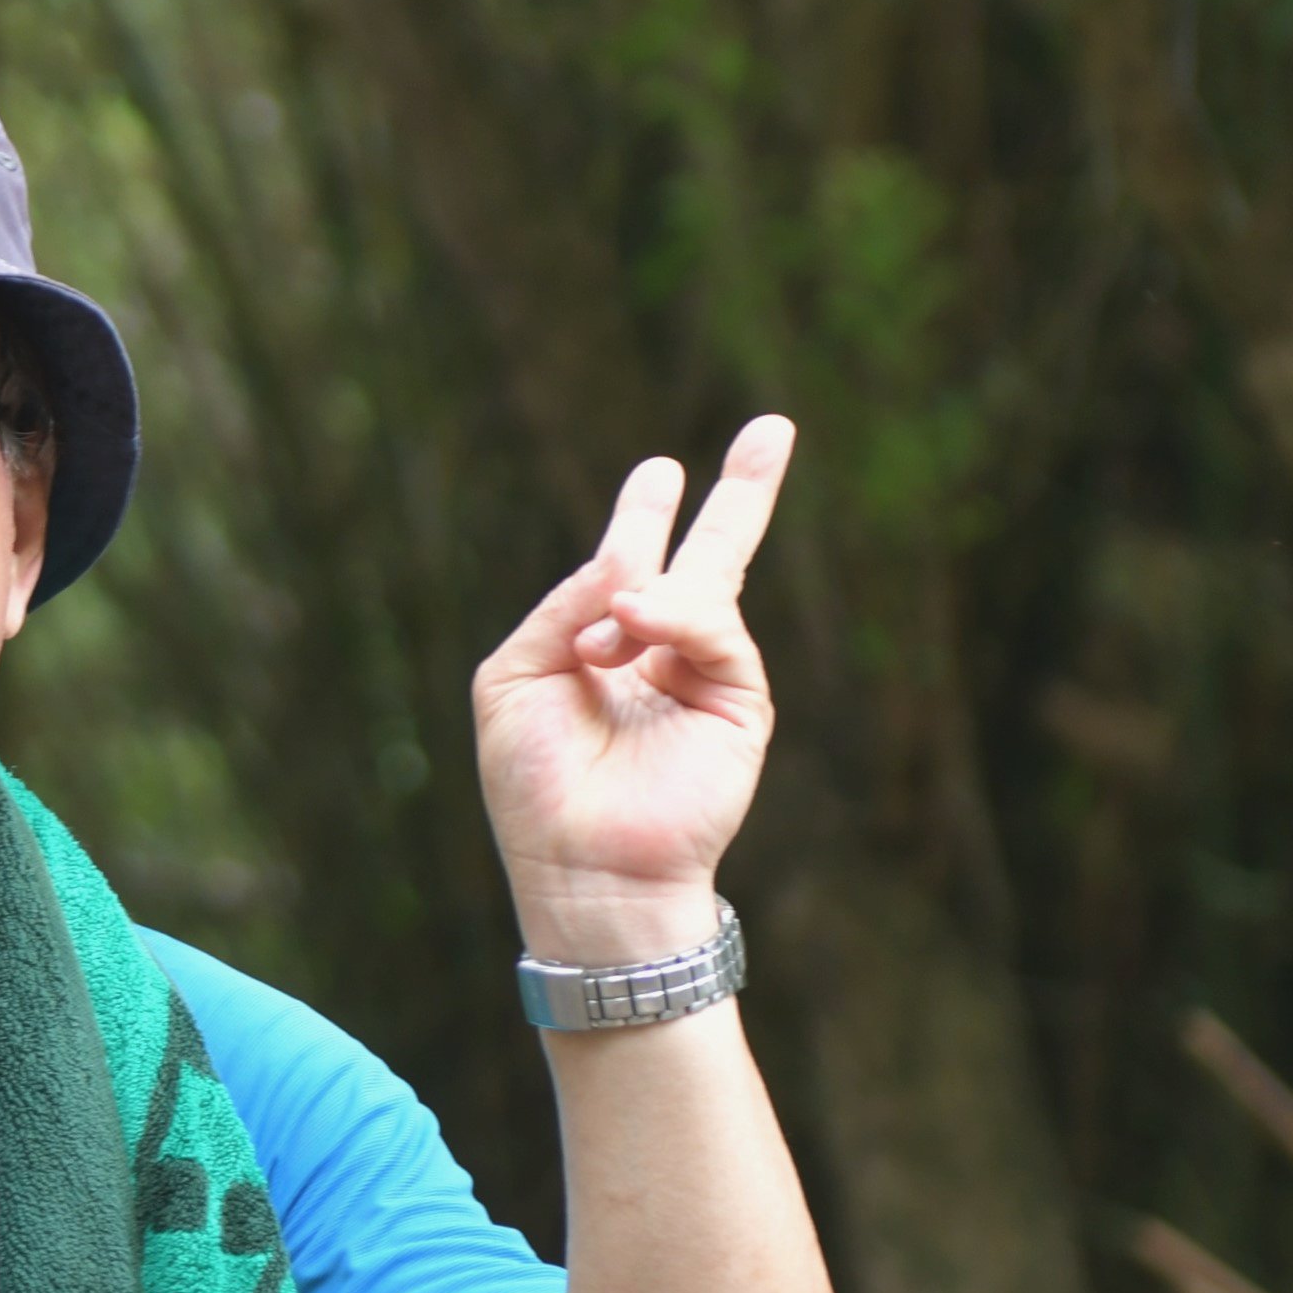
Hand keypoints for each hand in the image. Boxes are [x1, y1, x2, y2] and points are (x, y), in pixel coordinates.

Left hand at [471, 417, 792, 964]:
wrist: (580, 864)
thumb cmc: (535, 784)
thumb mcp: (517, 678)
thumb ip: (561, 607)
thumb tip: (620, 566)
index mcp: (606, 647)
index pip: (632, 565)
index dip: (645, 517)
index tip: (660, 473)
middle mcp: (661, 654)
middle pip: (713, 556)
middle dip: (743, 493)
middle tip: (775, 427)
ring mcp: (705, 676)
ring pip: (709, 586)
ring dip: (651, 588)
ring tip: (617, 619)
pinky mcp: (739, 702)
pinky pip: (714, 630)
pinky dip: (674, 617)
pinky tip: (632, 620)